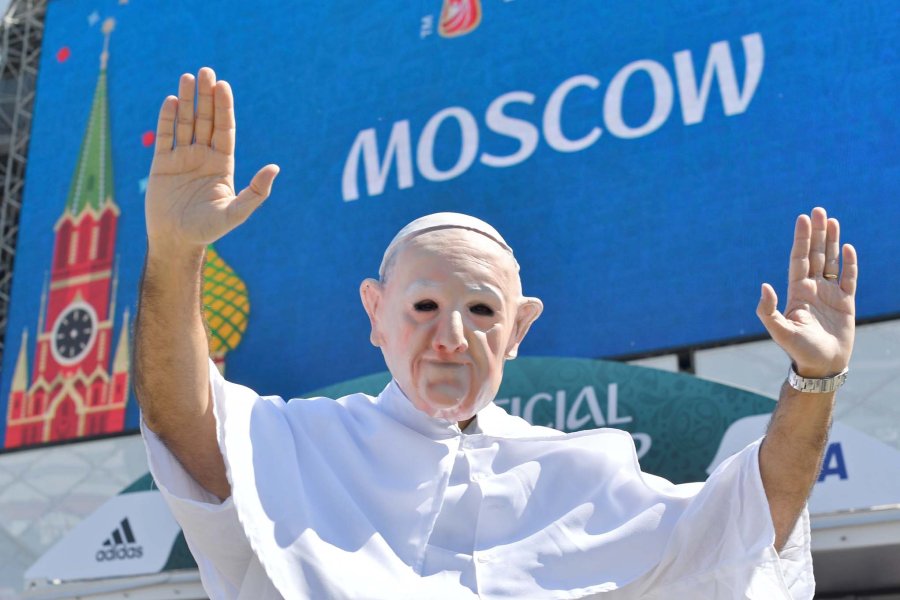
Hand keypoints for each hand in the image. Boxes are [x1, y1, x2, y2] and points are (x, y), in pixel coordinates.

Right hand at [145, 67, 278, 252]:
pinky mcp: (161, 164)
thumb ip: (256, 192)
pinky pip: (165, 136)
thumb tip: (275, 168)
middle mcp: (203, 156)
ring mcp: (182, 158)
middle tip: (206, 71)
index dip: (224, 107)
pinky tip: (172, 100)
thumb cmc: (207, 230)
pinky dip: (167, 118)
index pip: (225, 129)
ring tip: (188, 77)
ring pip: (185, 123)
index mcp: (222, 164)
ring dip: (187, 100)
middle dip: (207, 96)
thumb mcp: (235, 212)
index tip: (224, 86)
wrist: (176, 241)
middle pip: (206, 120)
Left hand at [756, 207, 856, 377]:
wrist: (822, 366)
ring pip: (831, 261)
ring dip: (832, 242)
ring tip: (833, 221)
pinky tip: (848, 247)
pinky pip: (848, 278)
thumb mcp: (780, 331)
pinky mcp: (846, 302)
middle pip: (814, 254)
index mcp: (797, 292)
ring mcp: (830, 294)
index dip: (801, 239)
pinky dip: (849, 263)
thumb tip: (765, 286)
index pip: (799, 259)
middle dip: (817, 233)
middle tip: (818, 210)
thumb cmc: (799, 350)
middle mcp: (812, 289)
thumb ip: (768, 310)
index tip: (803, 219)